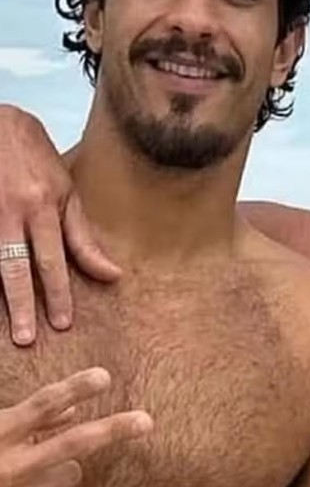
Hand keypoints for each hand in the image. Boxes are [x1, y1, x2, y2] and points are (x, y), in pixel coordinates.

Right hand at [0, 105, 120, 345]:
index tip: (62, 323)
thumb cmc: (36, 160)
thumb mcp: (66, 191)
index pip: (53, 259)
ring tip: (7, 328)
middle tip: (28, 338)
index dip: (58, 292)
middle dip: (23, 304)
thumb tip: (111, 273)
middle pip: (17, 266)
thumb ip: (82, 234)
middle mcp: (12, 211)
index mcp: (42, 206)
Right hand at [0, 367, 152, 485]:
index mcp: (1, 431)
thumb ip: (32, 420)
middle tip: (145, 421)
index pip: (43, 406)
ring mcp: (20, 484)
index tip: (104, 376)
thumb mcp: (1, 426)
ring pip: (68, 472)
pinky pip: (57, 484)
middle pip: (71, 445)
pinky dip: (56, 477)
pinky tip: (55, 471)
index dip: (74, 390)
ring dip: (66, 467)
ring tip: (48, 463)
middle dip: (111, 431)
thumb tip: (71, 412)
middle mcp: (10, 464)